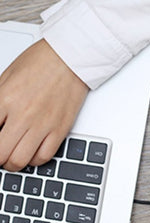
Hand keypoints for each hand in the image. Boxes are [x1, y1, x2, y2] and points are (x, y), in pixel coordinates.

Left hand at [0, 39, 88, 170]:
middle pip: (1, 154)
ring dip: (13, 163)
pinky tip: (32, 153)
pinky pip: (45, 156)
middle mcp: (23, 115)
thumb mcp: (6, 78)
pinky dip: (35, 160)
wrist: (70, 59)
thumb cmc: (40, 63)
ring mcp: (44, 124)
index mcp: (5, 99)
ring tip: (13, 157)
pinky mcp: (61, 129)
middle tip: (0, 153)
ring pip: (21, 160)